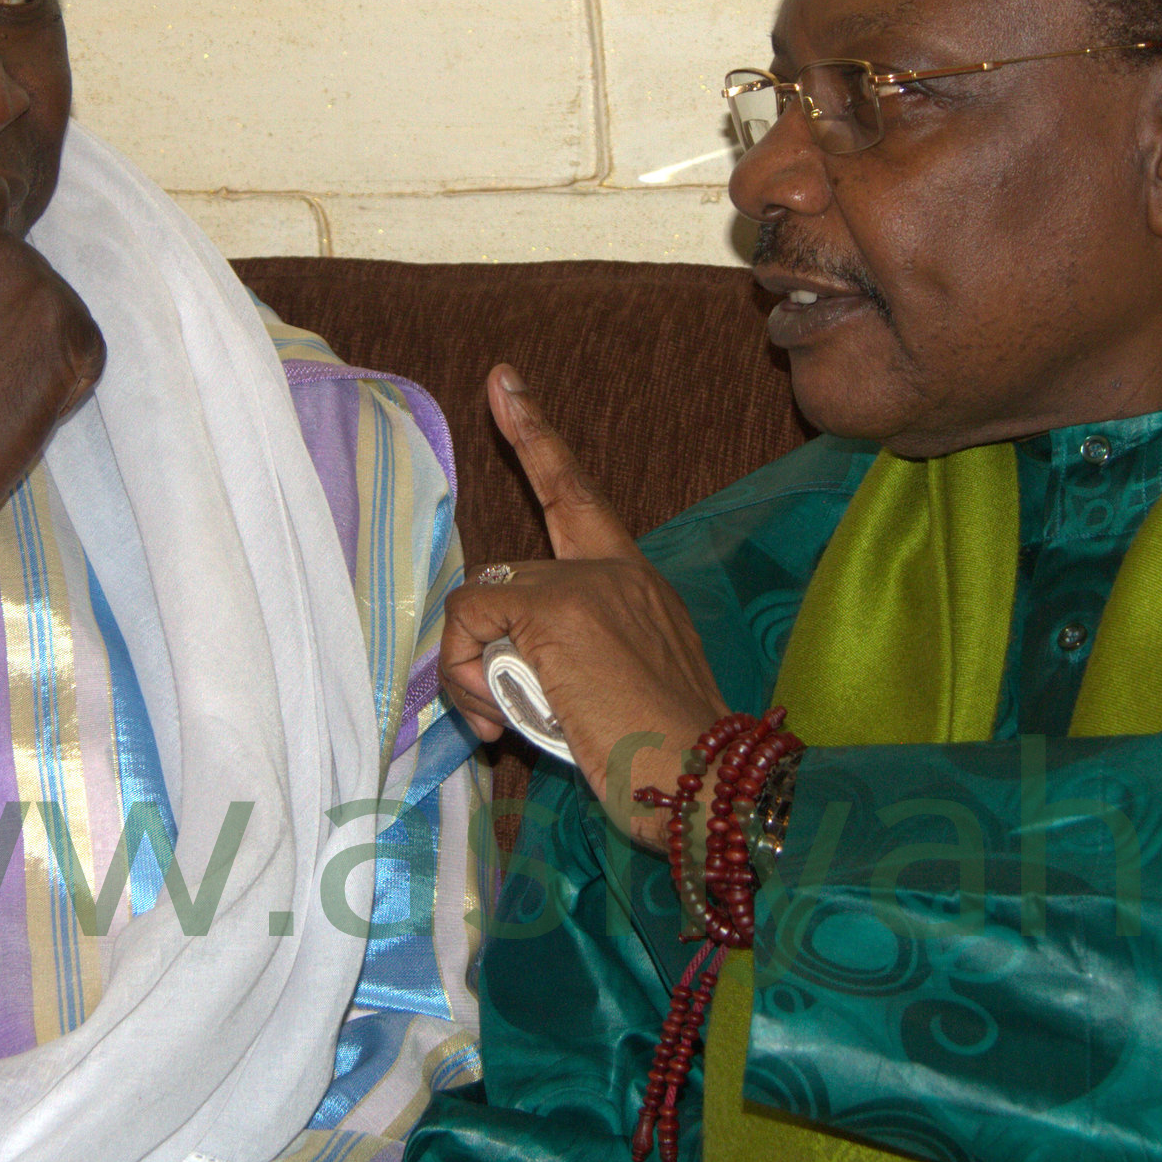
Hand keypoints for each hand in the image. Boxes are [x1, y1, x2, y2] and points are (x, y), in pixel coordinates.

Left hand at [440, 365, 730, 838]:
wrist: (698, 780)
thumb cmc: (657, 758)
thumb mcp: (609, 691)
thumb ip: (560, 658)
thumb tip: (489, 669)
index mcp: (637, 586)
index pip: (578, 498)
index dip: (537, 438)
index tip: (503, 381)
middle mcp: (617, 572)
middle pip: (501, 579)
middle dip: (475, 649)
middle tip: (492, 716)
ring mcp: (587, 584)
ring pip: (479, 604)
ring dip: (470, 673)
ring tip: (504, 725)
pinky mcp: (557, 608)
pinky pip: (470, 621)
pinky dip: (464, 674)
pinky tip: (498, 719)